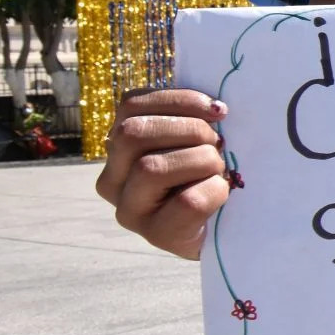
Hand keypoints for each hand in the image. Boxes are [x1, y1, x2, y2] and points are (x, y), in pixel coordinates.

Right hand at [94, 89, 229, 258]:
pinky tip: (222, 192)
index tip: (218, 110)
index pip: (131, 105)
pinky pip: (187, 201)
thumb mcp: (191, 139)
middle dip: (189, 130)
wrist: (222, 229)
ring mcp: (129, 210)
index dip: (180, 100)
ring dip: (202, 161)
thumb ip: (186, 117)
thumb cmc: (206, 175)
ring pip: (152, 168)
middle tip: (218, 144)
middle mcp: (112, 178)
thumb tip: (214, 105)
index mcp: (117, 145)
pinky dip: (215, 190)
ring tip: (219, 169)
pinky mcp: (155, 235)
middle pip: (133, 133)